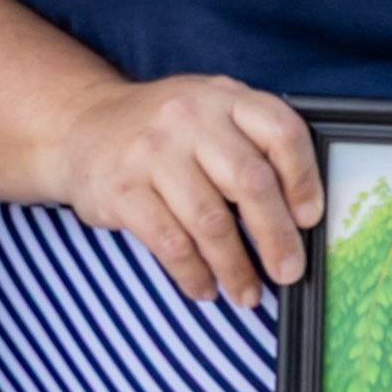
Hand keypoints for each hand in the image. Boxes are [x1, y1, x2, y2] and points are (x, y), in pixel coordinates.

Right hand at [52, 67, 324, 302]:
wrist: (81, 126)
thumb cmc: (163, 132)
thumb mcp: (210, 115)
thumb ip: (252, 146)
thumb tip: (297, 219)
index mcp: (225, 98)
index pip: (281, 132)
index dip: (304, 179)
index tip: (309, 219)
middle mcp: (191, 117)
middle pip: (250, 182)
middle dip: (276, 237)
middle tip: (288, 272)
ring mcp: (153, 152)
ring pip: (210, 221)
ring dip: (235, 267)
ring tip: (247, 293)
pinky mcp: (122, 188)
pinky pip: (170, 243)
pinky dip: (193, 274)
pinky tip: (204, 287)